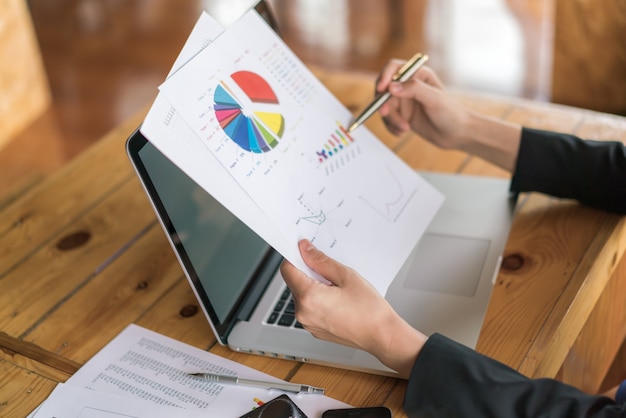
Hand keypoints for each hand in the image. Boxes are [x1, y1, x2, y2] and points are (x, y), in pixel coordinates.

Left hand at [280, 239, 426, 376]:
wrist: (382, 335)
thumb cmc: (369, 309)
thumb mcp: (346, 276)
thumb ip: (320, 261)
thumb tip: (304, 249)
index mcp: (308, 298)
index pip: (287, 270)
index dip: (295, 257)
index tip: (305, 251)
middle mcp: (303, 314)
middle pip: (294, 282)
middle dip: (308, 273)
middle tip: (331, 271)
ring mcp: (309, 324)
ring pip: (302, 295)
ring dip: (313, 287)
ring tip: (337, 288)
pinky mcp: (315, 330)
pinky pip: (309, 309)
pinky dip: (318, 300)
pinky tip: (337, 300)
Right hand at [377, 62, 470, 149]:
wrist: (456, 134)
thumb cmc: (451, 114)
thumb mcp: (435, 99)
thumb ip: (414, 89)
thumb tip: (391, 87)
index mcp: (418, 74)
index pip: (393, 68)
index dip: (384, 76)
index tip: (381, 89)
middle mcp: (408, 85)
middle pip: (384, 88)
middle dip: (383, 102)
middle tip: (385, 113)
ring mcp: (404, 100)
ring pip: (384, 106)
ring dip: (391, 118)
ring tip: (404, 128)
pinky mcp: (401, 115)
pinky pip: (387, 119)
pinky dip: (391, 126)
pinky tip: (402, 132)